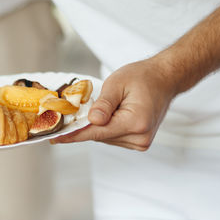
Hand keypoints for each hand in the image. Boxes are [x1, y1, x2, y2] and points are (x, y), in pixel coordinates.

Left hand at [50, 59, 177, 150]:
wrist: (165, 79)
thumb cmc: (143, 77)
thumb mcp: (118, 83)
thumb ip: (103, 103)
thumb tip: (91, 121)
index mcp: (136, 122)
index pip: (97, 132)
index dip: (74, 134)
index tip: (55, 138)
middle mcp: (140, 137)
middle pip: (100, 136)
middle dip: (85, 125)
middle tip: (71, 113)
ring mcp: (141, 142)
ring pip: (105, 138)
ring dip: (98, 125)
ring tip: (104, 106)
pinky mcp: (139, 142)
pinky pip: (113, 137)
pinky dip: (106, 127)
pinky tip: (111, 114)